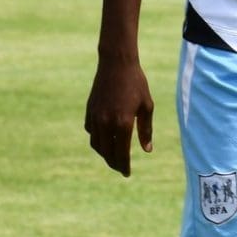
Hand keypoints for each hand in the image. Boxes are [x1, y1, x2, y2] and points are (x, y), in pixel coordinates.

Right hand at [84, 57, 152, 175]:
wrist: (116, 63)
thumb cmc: (136, 83)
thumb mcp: (147, 106)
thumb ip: (146, 130)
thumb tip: (147, 150)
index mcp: (123, 123)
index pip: (121, 154)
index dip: (124, 166)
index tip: (127, 173)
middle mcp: (106, 123)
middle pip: (107, 153)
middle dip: (114, 163)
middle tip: (121, 168)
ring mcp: (95, 117)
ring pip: (96, 144)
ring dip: (104, 153)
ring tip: (112, 156)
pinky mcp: (89, 110)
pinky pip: (90, 131)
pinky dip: (97, 139)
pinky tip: (105, 138)